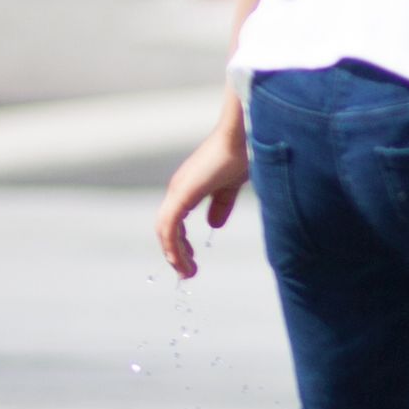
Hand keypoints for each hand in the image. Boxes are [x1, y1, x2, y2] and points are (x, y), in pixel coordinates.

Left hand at [155, 92, 249, 277]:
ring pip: (165, 230)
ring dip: (174, 254)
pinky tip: (182, 260)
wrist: (243, 135)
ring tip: (186, 272)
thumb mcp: (231, 187)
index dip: (180, 242)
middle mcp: (179, 189)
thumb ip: (222, 205)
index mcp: (189, 188)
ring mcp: (178, 191)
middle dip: (175, 252)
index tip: (190, 260)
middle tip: (186, 272)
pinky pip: (169, 227)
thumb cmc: (242, 153)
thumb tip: (214, 224)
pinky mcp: (182, 195)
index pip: (175, 221)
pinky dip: (173, 246)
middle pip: (166, 228)